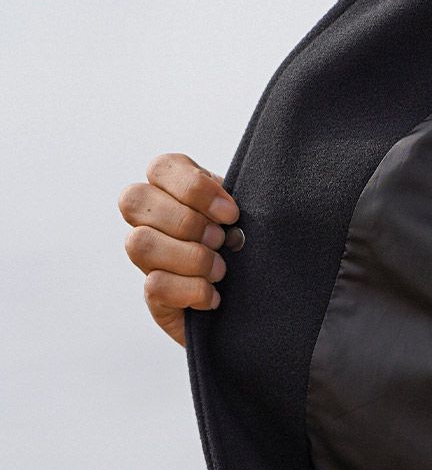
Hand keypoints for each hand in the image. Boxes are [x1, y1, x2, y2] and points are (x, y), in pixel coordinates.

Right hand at [119, 152, 239, 347]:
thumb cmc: (250, 249)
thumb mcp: (246, 218)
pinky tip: (214, 296)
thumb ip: (233, 206)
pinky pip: (154, 285)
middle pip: (134, 200)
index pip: (160, 168)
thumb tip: (231, 216)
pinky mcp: (153, 295)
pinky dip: (191, 291)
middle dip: (186, 221)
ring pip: (139, 243)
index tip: (231, 214)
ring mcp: (147, 257)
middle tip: (220, 240)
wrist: (258, 301)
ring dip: (189, 256)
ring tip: (220, 270)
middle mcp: (151, 220)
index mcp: (175, 190)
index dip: (194, 188)